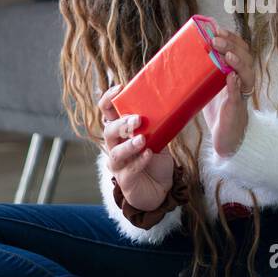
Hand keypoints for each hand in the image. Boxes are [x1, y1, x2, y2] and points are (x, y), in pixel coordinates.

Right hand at [98, 83, 175, 211]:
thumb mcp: (159, 137)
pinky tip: (149, 154)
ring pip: (115, 152)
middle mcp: (115, 146)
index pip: (107, 112)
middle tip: (137, 120)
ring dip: (129, 145)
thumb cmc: (156, 158)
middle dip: (121, 124)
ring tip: (142, 139)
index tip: (119, 88)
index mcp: (120, 131)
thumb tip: (170, 101)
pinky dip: (139, 161)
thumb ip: (158, 123)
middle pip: (108, 131)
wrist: (161, 188)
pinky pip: (129, 170)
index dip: (109, 99)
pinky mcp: (125, 181)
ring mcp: (118, 164)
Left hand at [201, 29, 255, 158]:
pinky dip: (236, 85)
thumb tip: (179, 53)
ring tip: (227, 55)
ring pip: (247, 73)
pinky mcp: (237, 108)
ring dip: (237, 62)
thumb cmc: (216, 109)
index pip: (240, 48)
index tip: (218, 29)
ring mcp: (241, 94)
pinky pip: (239, 95)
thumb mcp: (208, 85)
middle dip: (232, 45)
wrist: (224, 136)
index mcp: (237, 71)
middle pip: (246, 56)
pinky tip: (231, 78)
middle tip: (216, 40)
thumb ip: (202, 71)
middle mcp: (242, 80)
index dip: (232, 37)